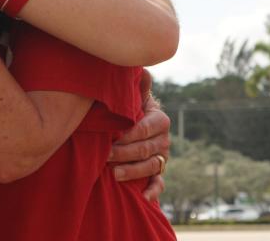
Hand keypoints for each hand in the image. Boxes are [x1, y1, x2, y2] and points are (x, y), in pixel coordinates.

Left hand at [108, 69, 170, 199]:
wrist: (128, 123)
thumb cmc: (127, 106)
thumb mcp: (131, 93)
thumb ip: (136, 84)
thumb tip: (142, 71)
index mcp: (159, 119)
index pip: (147, 128)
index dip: (130, 133)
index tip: (112, 136)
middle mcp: (164, 139)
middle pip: (147, 149)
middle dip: (125, 153)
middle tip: (105, 155)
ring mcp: (162, 157)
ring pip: (151, 166)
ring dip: (133, 171)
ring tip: (114, 174)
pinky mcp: (158, 172)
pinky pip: (160, 183)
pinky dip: (154, 190)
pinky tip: (145, 197)